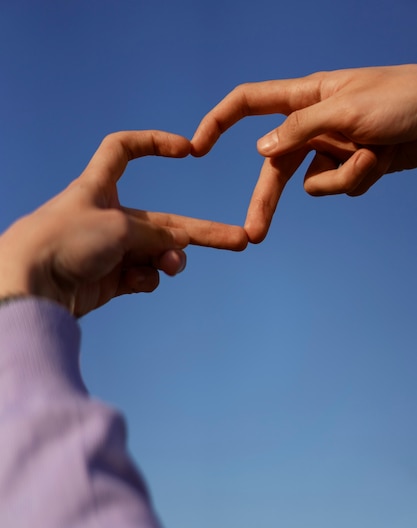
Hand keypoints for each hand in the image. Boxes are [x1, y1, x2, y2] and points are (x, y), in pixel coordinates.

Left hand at [0, 131, 247, 316]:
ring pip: (154, 253)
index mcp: (99, 187)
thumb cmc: (65, 240)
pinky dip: (145, 279)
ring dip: (169, 259)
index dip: (153, 143)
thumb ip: (156, 234)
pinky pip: (140, 277)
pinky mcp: (106, 281)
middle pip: (162, 221)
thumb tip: (181, 245)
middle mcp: (105, 217)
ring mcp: (107, 251)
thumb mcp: (119, 228)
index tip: (185, 149)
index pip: (122, 150)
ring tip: (172, 266)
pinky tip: (139, 280)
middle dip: (201, 232)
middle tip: (240, 240)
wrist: (30, 286)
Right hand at [192, 64, 416, 242]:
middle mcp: (314, 123)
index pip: (249, 103)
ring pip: (314, 183)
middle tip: (253, 235)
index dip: (218, 121)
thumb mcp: (346, 109)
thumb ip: (299, 129)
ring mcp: (333, 147)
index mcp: (307, 96)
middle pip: (275, 166)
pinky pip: (341, 187)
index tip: (195, 147)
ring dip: (342, 177)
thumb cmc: (402, 98)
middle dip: (267, 201)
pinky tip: (381, 158)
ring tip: (372, 153)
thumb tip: (260, 151)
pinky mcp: (353, 166)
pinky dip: (358, 179)